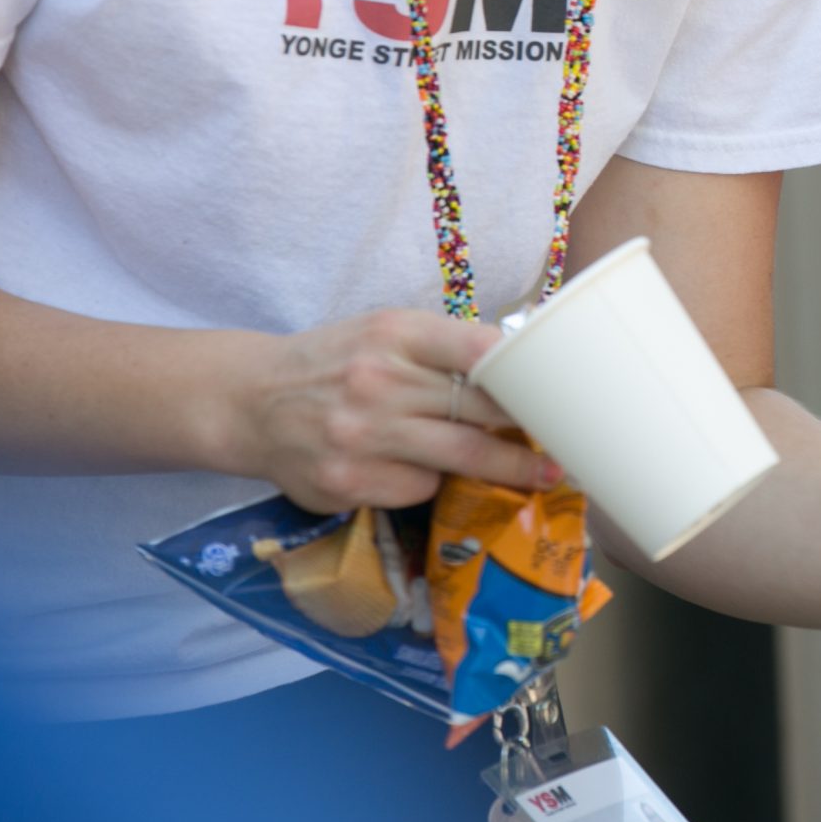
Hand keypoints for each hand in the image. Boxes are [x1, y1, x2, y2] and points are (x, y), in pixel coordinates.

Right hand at [213, 308, 561, 512]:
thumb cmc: (335, 363)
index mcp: (394, 333)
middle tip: (571, 443)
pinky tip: (425, 471)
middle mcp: (378, 381)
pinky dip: (432, 482)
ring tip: (541, 474)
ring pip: (461, 457)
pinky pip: (419, 488)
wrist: (249, 402)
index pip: (476, 347)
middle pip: (479, 411)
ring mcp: (363, 435)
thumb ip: (443, 348)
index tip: (560, 388)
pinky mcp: (348, 482)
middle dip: (530, 431)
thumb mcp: (383, 333)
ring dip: (507, 468)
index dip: (523, 371)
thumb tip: (519, 367)